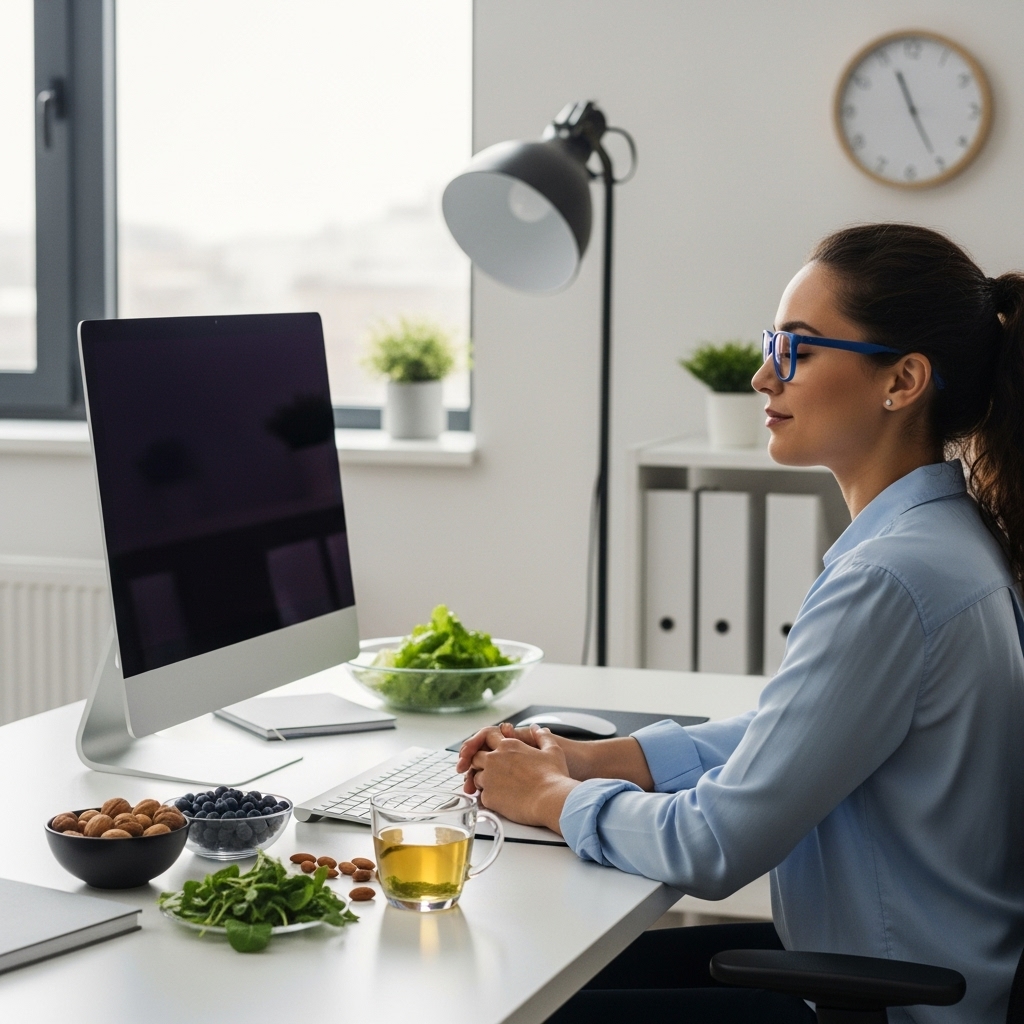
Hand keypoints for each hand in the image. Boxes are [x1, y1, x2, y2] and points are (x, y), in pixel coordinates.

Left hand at [465, 725, 579, 831]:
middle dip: (481, 763)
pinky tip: (501, 800)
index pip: (487, 738)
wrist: (550, 800)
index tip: (495, 752)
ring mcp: (488, 778)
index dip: (490, 744)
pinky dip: (489, 797)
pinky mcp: (488, 797)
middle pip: (476, 757)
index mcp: (507, 745)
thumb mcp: (553, 750)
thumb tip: (537, 729)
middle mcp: (493, 759)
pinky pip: (481, 796)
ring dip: (484, 780)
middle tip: (494, 771)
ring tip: (499, 786)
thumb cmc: (553, 776)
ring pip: (476, 776)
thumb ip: (542, 736)